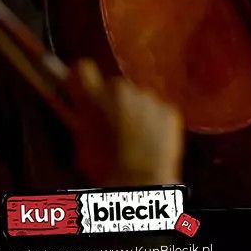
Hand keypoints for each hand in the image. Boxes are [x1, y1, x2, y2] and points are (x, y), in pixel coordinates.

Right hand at [68, 59, 183, 186]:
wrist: (141, 183)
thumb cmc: (104, 167)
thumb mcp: (81, 143)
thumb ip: (83, 119)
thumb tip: (83, 110)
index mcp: (94, 96)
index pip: (82, 67)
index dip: (82, 80)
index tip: (84, 91)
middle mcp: (121, 89)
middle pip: (113, 85)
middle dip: (111, 101)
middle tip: (112, 125)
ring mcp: (148, 98)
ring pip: (137, 98)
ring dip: (134, 111)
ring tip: (135, 138)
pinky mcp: (169, 110)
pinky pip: (157, 111)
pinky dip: (155, 123)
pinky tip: (151, 142)